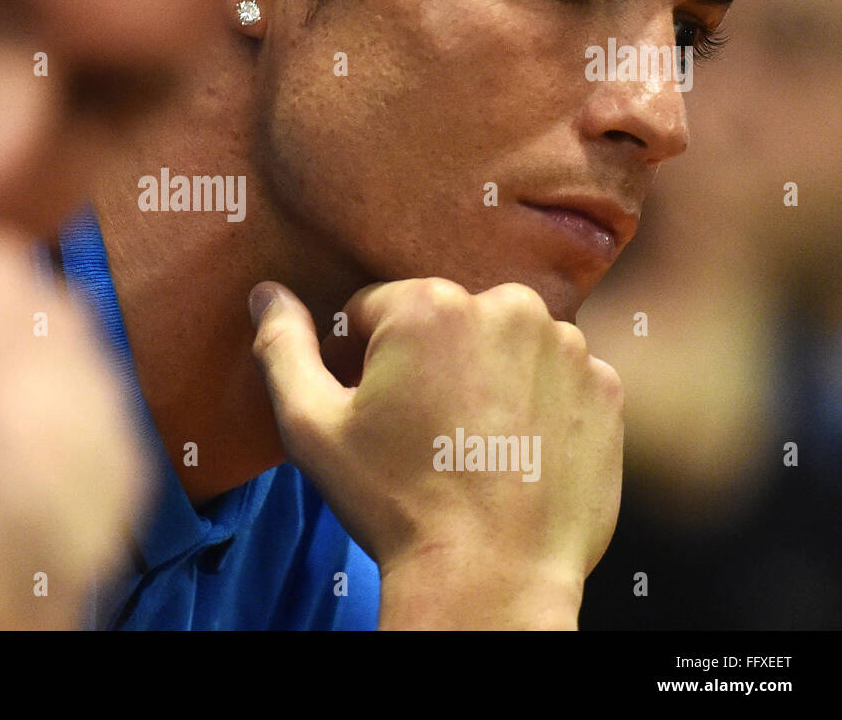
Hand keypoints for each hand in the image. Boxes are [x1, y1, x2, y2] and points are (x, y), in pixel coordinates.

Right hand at [249, 277, 623, 628]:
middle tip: (422, 434)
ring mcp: (566, 347)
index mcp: (430, 305)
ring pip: (501, 344)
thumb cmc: (394, 503)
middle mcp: (508, 306)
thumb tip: (267, 293)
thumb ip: (283, 347)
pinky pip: (554, 377)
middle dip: (427, 363)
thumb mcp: (312, 426)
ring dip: (484, 376)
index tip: (375, 415)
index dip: (362, 362)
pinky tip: (513, 451)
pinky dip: (535, 403)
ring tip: (470, 446)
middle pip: (444, 320)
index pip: (375, 309)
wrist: (490, 578)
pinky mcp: (604, 389)